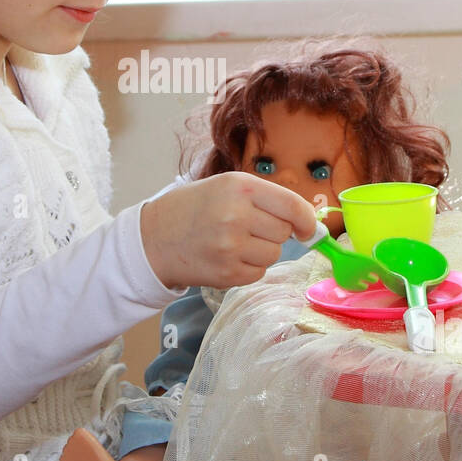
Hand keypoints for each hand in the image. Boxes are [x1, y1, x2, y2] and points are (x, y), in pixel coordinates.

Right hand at [139, 172, 317, 289]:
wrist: (153, 238)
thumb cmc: (194, 208)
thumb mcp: (226, 186)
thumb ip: (266, 198)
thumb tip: (308, 221)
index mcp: (239, 186)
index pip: (293, 206)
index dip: (307, 219)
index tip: (308, 228)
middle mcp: (236, 215)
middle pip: (284, 232)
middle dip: (273, 231)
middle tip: (247, 227)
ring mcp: (231, 247)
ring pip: (274, 254)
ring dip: (261, 250)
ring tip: (233, 241)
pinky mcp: (227, 274)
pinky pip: (258, 272)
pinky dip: (248, 266)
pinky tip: (226, 256)